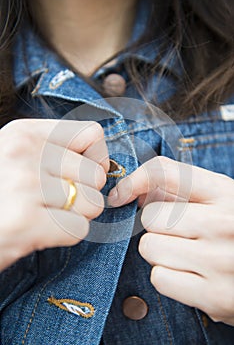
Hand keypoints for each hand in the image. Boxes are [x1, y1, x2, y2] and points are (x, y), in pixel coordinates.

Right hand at [0, 119, 108, 270]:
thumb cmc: (1, 194)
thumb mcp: (17, 157)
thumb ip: (54, 153)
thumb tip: (103, 167)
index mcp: (24, 132)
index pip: (92, 134)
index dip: (96, 158)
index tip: (80, 174)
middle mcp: (24, 151)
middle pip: (96, 174)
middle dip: (85, 195)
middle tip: (57, 202)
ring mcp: (24, 184)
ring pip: (93, 203)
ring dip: (77, 216)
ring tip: (47, 216)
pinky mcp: (25, 220)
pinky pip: (79, 229)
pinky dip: (65, 236)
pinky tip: (39, 232)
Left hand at [108, 156, 233, 325]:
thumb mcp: (219, 200)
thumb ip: (181, 189)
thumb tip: (134, 191)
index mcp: (226, 193)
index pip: (165, 172)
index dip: (135, 180)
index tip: (121, 194)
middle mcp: (223, 223)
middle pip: (149, 216)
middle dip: (156, 225)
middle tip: (177, 232)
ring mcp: (220, 261)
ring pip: (149, 247)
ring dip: (160, 252)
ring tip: (186, 254)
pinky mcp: (214, 297)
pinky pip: (159, 278)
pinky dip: (167, 277)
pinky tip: (189, 274)